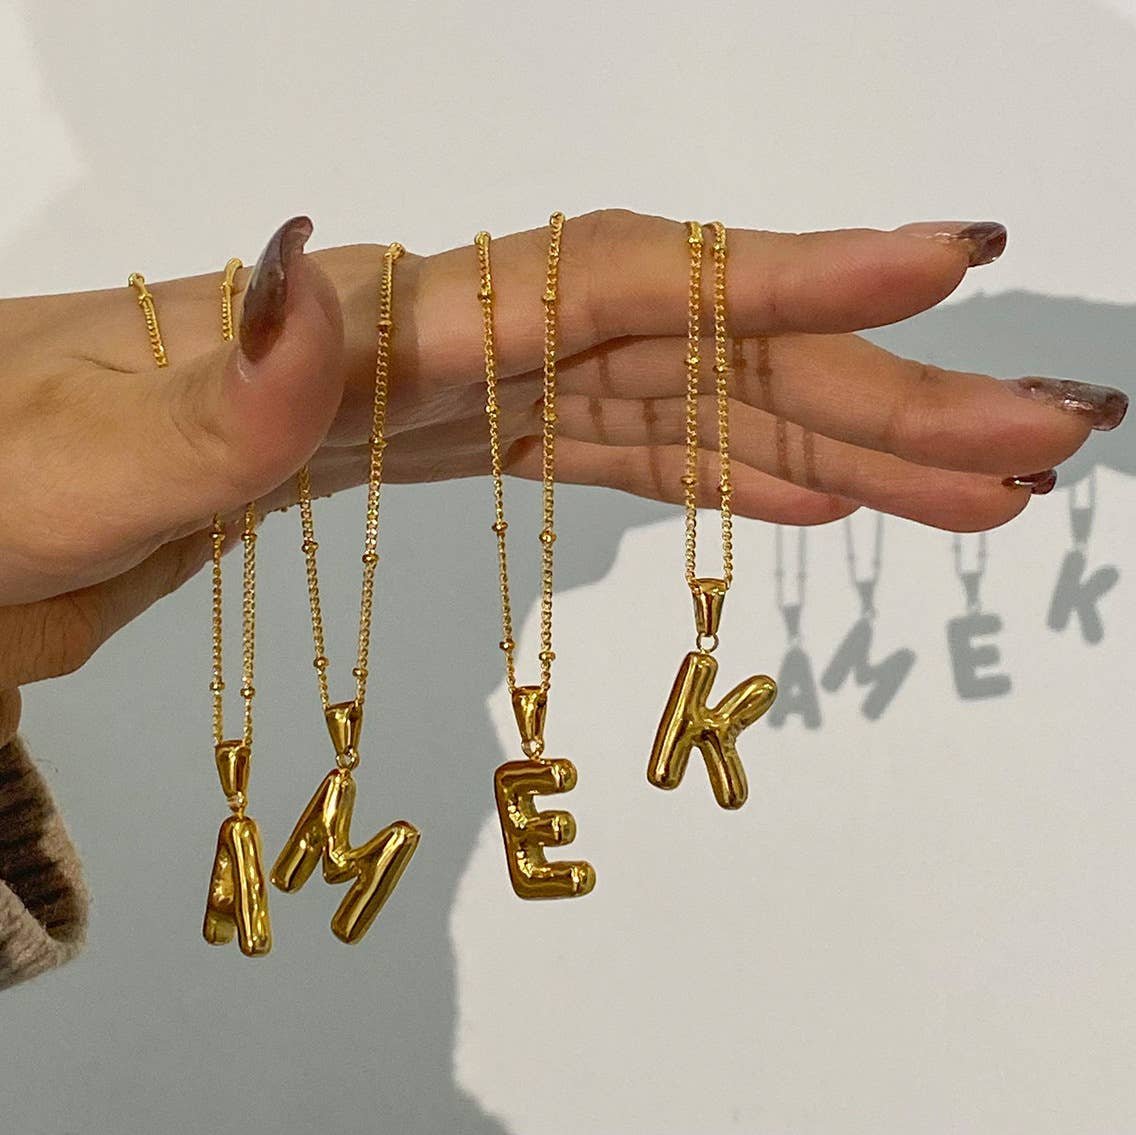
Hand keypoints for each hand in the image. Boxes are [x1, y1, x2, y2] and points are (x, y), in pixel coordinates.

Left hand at [0, 209, 1123, 689]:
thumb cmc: (1, 479)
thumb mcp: (78, 462)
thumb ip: (216, 398)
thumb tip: (322, 285)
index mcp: (379, 330)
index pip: (619, 282)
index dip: (783, 277)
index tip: (947, 267)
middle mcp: (450, 341)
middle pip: (702, 352)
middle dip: (879, 390)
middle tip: (1036, 440)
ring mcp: (463, 395)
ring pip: (687, 410)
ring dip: (838, 446)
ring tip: (972, 488)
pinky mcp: (450, 446)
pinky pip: (618, 454)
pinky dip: (724, 473)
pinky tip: (806, 495)